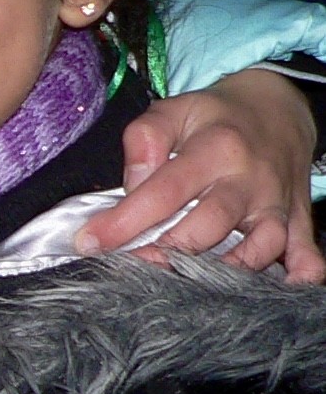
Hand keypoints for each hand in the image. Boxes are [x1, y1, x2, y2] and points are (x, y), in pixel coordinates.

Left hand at [82, 68, 323, 281]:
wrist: (279, 107)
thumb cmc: (214, 117)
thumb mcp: (173, 110)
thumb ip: (144, 140)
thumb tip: (132, 185)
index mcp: (215, 149)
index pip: (164, 191)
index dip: (125, 221)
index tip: (90, 243)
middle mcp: (249, 179)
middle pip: (211, 224)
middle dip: (171, 250)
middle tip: (137, 263)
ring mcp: (276, 202)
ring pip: (260, 245)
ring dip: (226, 269)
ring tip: (190, 282)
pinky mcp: (296, 218)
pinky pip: (305, 250)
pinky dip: (300, 272)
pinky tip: (283, 286)